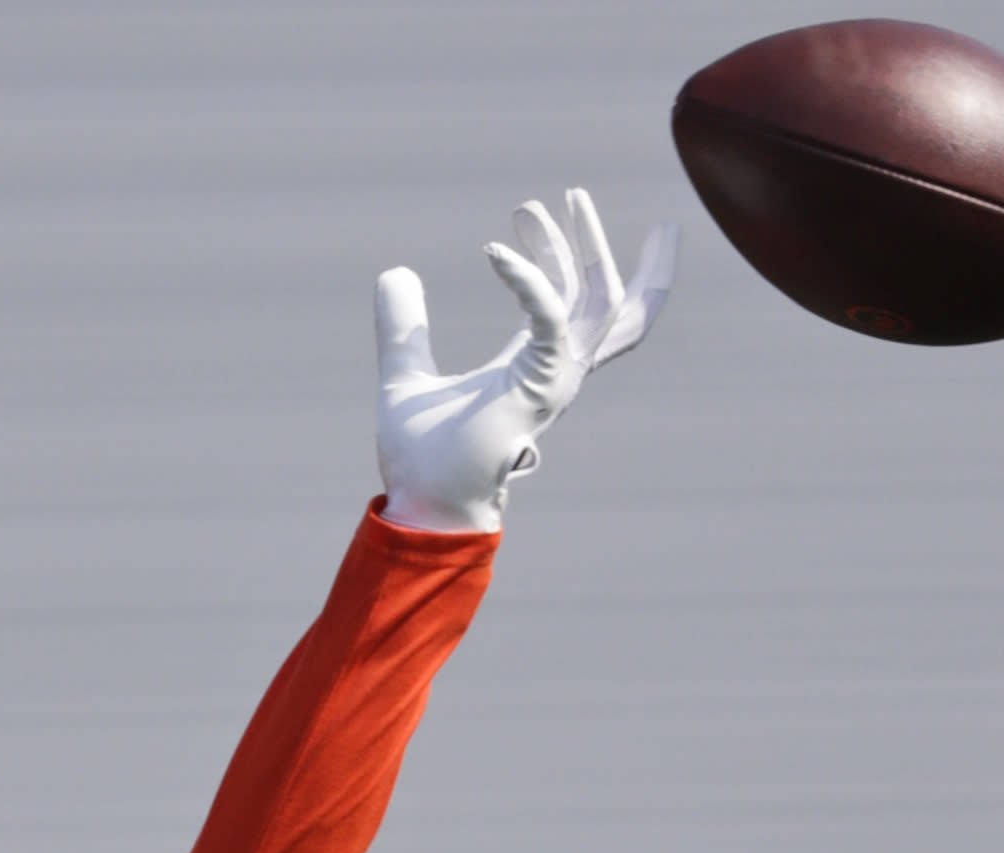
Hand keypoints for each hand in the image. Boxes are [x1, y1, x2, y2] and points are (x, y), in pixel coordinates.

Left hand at [376, 187, 673, 534]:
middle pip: (609, 302)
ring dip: (591, 249)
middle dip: (601, 245)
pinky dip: (530, 280)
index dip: (558, 254)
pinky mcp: (538, 389)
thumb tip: (394, 274)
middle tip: (574, 194)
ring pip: (605, 304)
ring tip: (568, 199)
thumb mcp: (405, 376)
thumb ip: (404, 328)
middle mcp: (554, 373)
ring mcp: (553, 383)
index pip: (570, 305)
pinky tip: (495, 253)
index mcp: (532, 368)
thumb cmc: (421, 461)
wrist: (422, 507)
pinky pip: (550, 318)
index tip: (524, 216)